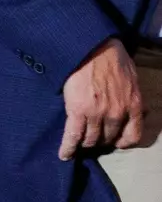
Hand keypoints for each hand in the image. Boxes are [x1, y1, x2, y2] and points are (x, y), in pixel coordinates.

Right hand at [59, 38, 144, 159]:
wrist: (90, 47)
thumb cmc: (111, 56)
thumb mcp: (132, 78)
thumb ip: (133, 96)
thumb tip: (136, 108)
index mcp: (133, 106)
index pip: (132, 135)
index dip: (122, 141)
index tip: (115, 142)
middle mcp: (117, 114)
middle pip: (108, 138)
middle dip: (101, 140)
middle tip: (92, 138)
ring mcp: (97, 114)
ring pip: (91, 139)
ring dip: (85, 143)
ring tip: (78, 144)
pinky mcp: (77, 111)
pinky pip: (73, 135)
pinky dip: (68, 147)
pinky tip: (64, 155)